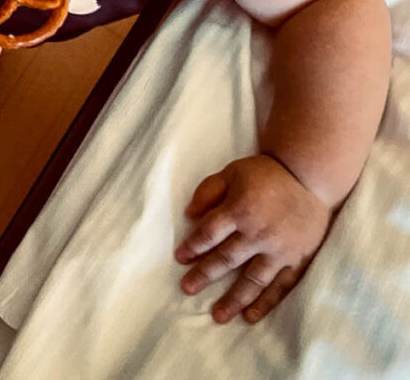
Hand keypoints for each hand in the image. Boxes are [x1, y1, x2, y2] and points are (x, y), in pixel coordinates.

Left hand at [174, 154, 332, 323]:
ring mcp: (279, 250)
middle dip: (204, 275)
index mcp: (240, 208)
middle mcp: (258, 232)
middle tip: (187, 289)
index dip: (193, 246)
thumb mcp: (232, 172)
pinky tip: (250, 316)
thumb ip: (208, 191)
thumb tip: (189, 215)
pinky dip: (265, 303)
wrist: (308, 178)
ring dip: (233, 299)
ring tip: (217, 315)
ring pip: (251, 280)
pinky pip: (279, 287)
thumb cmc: (265, 175)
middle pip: (226, 259)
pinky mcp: (297, 261)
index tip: (180, 258)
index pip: (209, 233)